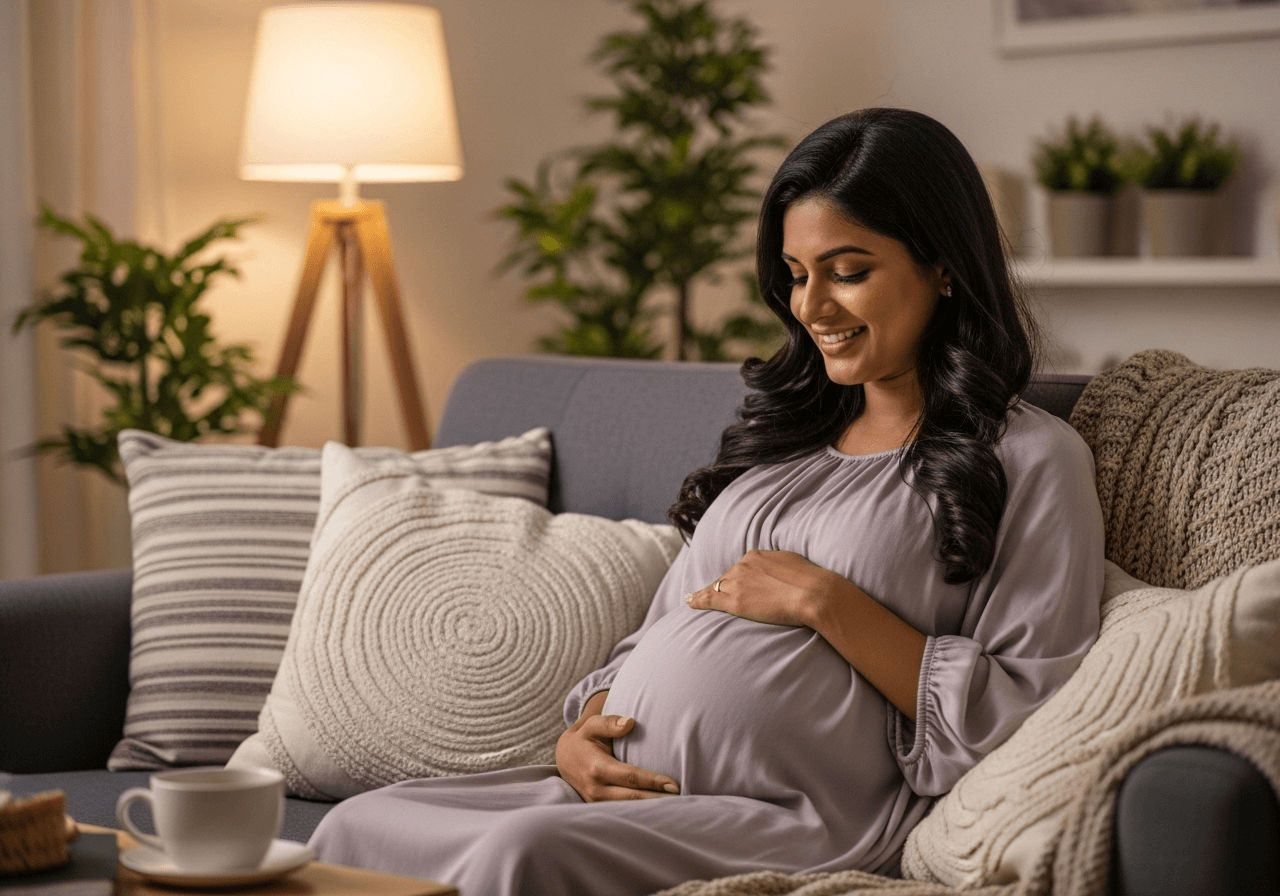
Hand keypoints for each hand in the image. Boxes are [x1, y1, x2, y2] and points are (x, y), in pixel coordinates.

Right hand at [555, 692, 679, 801]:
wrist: (564, 758)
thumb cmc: (584, 739)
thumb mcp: (591, 725)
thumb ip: (609, 722)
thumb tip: (630, 722)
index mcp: (596, 768)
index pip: (630, 777)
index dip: (653, 781)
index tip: (674, 785)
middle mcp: (596, 789)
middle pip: (633, 798)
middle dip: (658, 800)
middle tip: (683, 800)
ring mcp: (596, 802)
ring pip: (628, 810)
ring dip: (652, 810)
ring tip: (676, 809)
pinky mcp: (598, 809)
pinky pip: (622, 813)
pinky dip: (641, 814)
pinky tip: (659, 812)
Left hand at [683, 549, 841, 627]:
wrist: (813, 593)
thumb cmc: (810, 580)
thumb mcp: (792, 563)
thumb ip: (778, 565)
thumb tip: (778, 570)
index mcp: (756, 556)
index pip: (741, 568)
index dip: (738, 578)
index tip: (736, 584)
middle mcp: (743, 566)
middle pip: (727, 578)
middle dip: (724, 587)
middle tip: (715, 595)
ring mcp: (737, 583)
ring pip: (717, 588)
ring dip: (706, 594)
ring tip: (693, 599)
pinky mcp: (735, 602)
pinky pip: (710, 599)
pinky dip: (698, 600)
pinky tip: (689, 602)